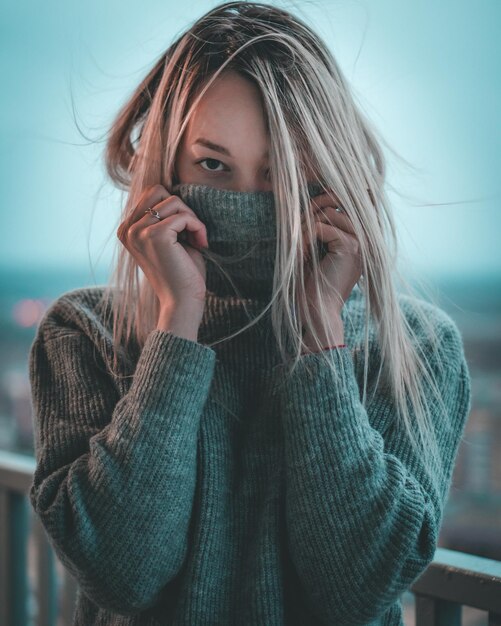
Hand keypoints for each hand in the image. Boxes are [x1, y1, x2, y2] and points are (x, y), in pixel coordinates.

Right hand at [117, 184, 208, 311]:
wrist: (182, 302)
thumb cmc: (181, 272)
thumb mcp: (168, 239)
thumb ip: (164, 216)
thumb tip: (170, 190)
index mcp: (126, 229)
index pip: (151, 193)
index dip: (174, 208)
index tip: (185, 232)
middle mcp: (127, 229)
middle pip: (159, 190)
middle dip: (181, 208)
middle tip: (191, 232)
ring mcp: (138, 231)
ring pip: (174, 201)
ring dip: (192, 219)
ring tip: (196, 241)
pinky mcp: (155, 235)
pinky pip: (183, 216)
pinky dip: (197, 227)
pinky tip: (200, 244)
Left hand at [298, 188, 362, 337]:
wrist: (318, 310)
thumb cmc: (314, 283)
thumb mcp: (318, 248)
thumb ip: (324, 223)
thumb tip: (322, 194)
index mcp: (362, 236)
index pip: (360, 198)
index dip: (338, 192)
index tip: (317, 197)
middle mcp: (366, 237)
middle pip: (339, 199)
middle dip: (313, 208)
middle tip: (300, 230)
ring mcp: (361, 241)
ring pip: (327, 211)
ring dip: (306, 227)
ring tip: (300, 248)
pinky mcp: (349, 247)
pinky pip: (319, 226)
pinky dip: (304, 239)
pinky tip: (302, 255)